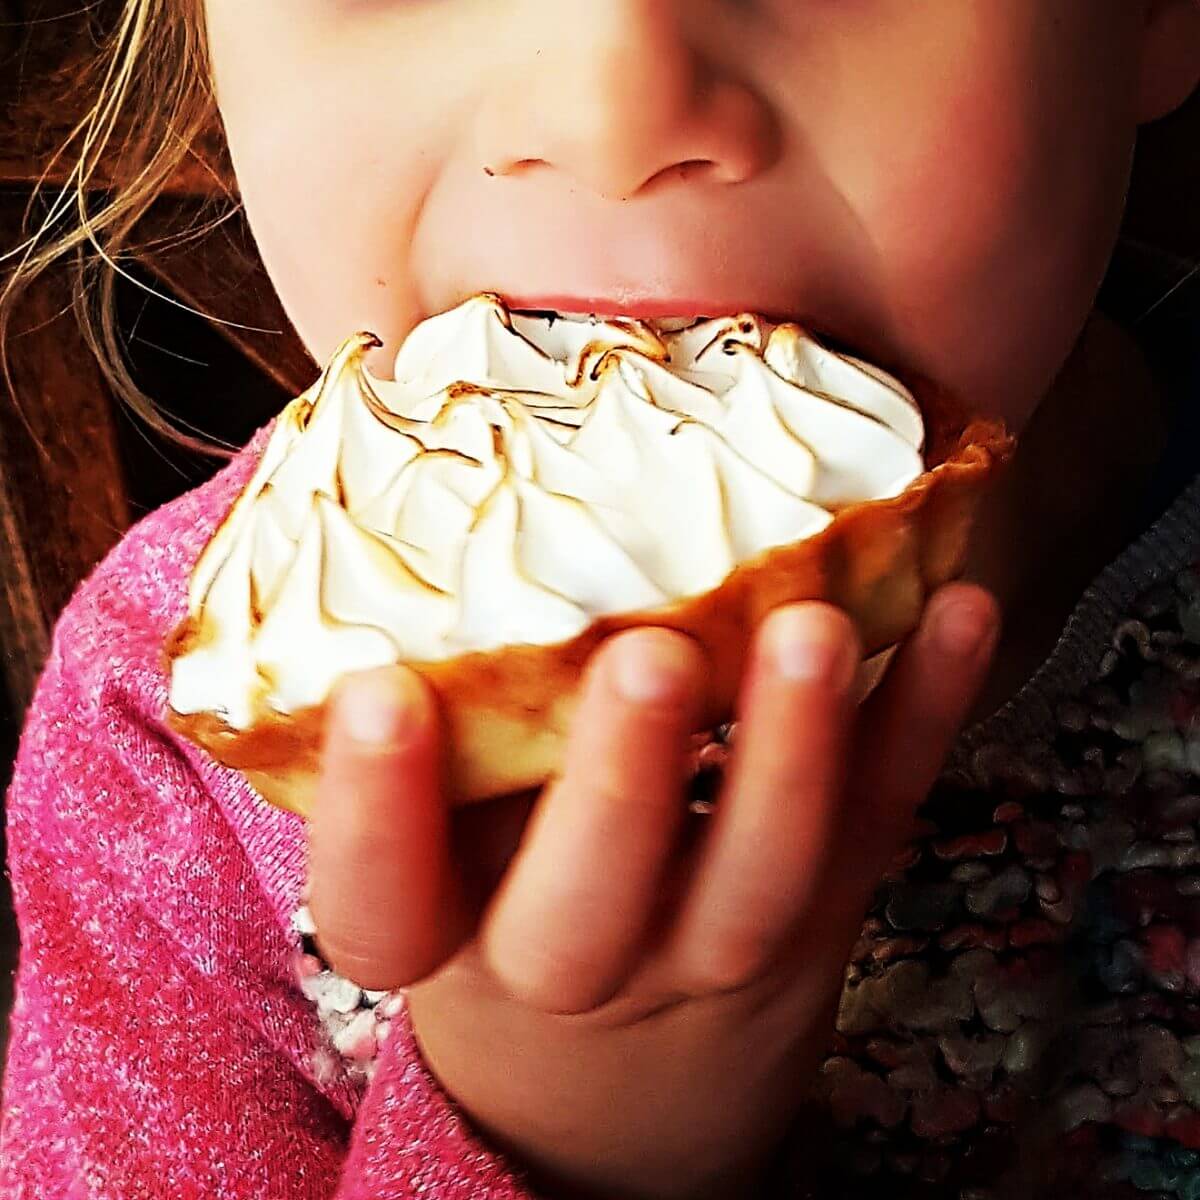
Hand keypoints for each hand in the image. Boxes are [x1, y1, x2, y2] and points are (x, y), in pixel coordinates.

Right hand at [307, 584, 998, 1199]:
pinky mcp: (826, 916)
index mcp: (453, 941)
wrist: (620, 1108)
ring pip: (757, 880)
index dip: (374, 813)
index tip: (378, 693)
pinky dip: (925, 715)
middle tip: (645, 659)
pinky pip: (877, 821)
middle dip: (619, 788)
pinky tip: (958, 613)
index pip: (385, 904)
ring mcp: (716, 953)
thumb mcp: (449, 873)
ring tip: (814, 627)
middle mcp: (580, 965)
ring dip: (793, 753)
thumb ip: (452, 758)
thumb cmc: (510, 936)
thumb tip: (430, 582)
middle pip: (588, 914)